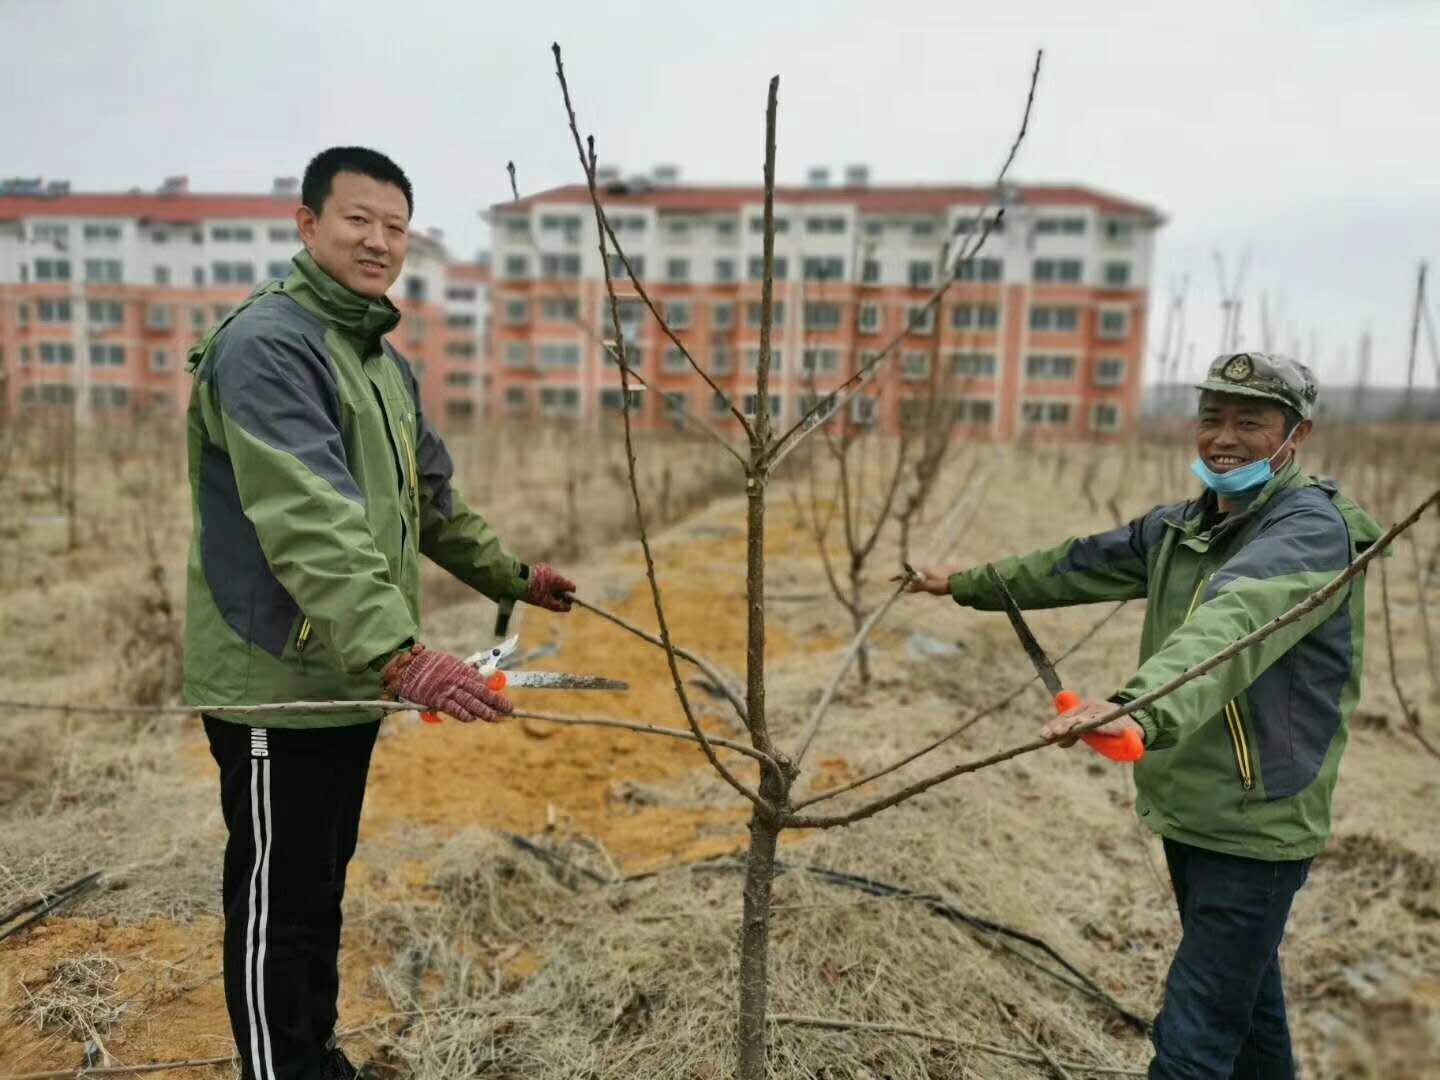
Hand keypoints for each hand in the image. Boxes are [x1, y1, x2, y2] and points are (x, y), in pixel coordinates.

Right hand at [380, 644, 512, 723]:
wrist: (405, 664)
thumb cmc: (427, 665)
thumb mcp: (448, 663)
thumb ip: (462, 673)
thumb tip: (478, 681)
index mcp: (461, 670)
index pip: (482, 683)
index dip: (494, 692)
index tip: (504, 700)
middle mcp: (458, 679)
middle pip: (480, 692)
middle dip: (496, 701)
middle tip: (509, 709)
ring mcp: (448, 689)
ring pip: (470, 701)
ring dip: (483, 710)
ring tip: (496, 718)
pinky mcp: (436, 698)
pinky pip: (452, 707)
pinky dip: (461, 713)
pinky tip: (471, 719)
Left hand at [524, 563, 575, 612]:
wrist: (515, 579)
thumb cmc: (532, 592)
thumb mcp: (546, 602)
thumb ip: (559, 606)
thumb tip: (569, 608)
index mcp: (559, 580)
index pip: (571, 587)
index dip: (570, 596)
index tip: (565, 601)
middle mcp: (555, 572)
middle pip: (562, 584)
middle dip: (559, 592)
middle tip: (551, 599)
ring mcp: (546, 568)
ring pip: (553, 580)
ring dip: (551, 586)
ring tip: (540, 593)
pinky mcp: (538, 567)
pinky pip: (546, 576)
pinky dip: (544, 582)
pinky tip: (535, 587)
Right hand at [889, 565, 950, 595]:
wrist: (960, 580)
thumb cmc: (945, 584)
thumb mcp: (930, 587)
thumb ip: (918, 587)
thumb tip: (906, 588)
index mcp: (924, 571)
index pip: (907, 573)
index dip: (898, 577)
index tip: (890, 579)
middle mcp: (927, 570)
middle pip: (913, 575)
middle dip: (907, 581)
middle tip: (903, 587)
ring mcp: (933, 572)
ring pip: (920, 578)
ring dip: (916, 583)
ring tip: (916, 589)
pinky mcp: (937, 575)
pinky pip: (926, 579)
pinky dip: (923, 583)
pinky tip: (929, 588)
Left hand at [1042, 698, 1144, 747]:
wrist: (1133, 720)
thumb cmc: (1107, 725)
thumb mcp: (1088, 728)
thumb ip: (1074, 734)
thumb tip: (1059, 743)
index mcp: (1082, 708)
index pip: (1064, 717)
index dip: (1053, 726)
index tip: (1043, 735)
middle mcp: (1090, 707)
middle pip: (1072, 718)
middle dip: (1061, 727)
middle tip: (1053, 735)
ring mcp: (1103, 712)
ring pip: (1087, 721)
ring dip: (1076, 727)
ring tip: (1066, 732)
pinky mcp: (1117, 720)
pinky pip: (1108, 724)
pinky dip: (1104, 728)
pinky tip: (1097, 731)